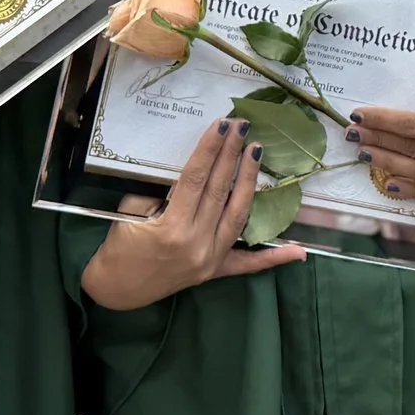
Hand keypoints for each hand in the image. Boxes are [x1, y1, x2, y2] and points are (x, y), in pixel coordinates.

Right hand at [80, 118, 307, 311]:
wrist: (115, 289)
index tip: (222, 124)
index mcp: (170, 228)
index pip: (197, 179)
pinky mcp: (214, 272)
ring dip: (250, 182)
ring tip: (257, 152)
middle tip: (243, 126)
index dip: (210, 149)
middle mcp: (195, 243)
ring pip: (238, 215)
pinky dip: (274, 258)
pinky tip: (299, 251)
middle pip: (220, 190)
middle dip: (232, 155)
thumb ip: (162, 192)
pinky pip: (248, 265)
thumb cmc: (119, 246)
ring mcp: (209, 260)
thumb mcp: (131, 211)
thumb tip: (194, 172)